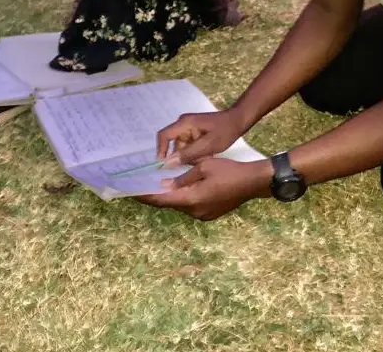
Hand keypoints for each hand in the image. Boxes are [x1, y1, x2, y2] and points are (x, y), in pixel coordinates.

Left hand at [138, 158, 271, 220]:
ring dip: (172, 195)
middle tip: (141, 185)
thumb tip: (166, 185)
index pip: (163, 199)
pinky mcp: (209, 214)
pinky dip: (184, 197)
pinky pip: (191, 206)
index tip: (130, 193)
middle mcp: (195, 212)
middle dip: (157, 194)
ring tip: (159, 184)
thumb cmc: (228, 170)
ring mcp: (203, 215)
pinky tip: (181, 188)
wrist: (252, 182)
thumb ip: (183, 177)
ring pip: (181, 204)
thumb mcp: (203, 166)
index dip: (145, 196)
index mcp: (192, 199)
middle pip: (170, 203)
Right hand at [157, 107, 245, 164]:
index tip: (164, 166)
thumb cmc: (225, 131)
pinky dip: (196, 152)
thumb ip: (188, 154)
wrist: (239, 120)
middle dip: (182, 156)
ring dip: (191, 156)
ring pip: (182, 147)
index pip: (163, 136)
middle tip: (196, 163)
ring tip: (205, 158)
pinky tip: (207, 155)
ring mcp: (189, 127)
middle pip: (174, 144)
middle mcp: (183, 124)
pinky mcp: (194, 132)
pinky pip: (189, 145)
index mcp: (184, 123)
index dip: (161, 151)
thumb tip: (168, 163)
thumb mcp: (208, 145)